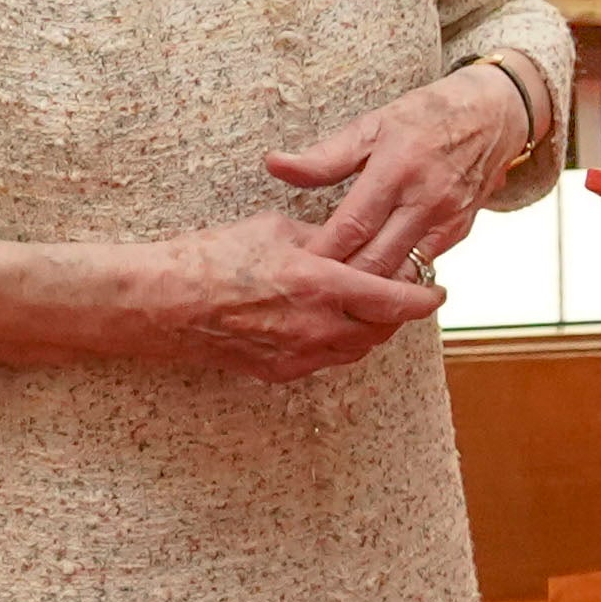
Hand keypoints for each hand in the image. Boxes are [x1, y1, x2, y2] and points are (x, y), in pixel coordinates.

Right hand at [0, 210, 441, 383]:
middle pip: (382, 329)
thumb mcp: (275, 229)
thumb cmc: (212, 257)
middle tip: (409, 294)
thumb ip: (322, 238)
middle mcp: (316, 327)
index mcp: (321, 285)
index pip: (394, 299)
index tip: (439, 289)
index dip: (424, 297)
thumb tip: (351, 239)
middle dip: (400, 314)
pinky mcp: (277, 372)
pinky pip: (325, 361)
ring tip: (374, 307)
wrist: (161, 302)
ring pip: (357, 349)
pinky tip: (333, 323)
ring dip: (372, 330)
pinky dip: (339, 344)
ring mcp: (297, 355)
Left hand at [266, 66, 533, 278]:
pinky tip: (373, 289)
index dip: (322, 253)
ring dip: (371, 291)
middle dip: (342, 283)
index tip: (295, 269)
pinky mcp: (459, 233)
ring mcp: (446, 220)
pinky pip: (423, 270)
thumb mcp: (372, 125)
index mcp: (396, 169)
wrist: (492, 116)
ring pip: (402, 274)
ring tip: (337, 300)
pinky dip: (397, 283)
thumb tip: (275, 165)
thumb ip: (324, 156)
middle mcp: (424, 199)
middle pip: (377, 260)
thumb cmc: (425, 117)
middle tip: (309, 295)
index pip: (352, 226)